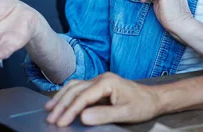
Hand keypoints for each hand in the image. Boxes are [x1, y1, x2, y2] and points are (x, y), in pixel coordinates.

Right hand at [45, 73, 160, 126]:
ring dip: (61, 97)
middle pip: (75, 89)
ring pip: (74, 86)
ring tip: (49, 109)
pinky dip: (68, 95)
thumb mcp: (125, 113)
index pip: (83, 97)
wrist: (153, 99)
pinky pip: (79, 88)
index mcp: (107, 82)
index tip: (60, 123)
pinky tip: (61, 102)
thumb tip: (83, 117)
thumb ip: (104, 115)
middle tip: (50, 119)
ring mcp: (99, 81)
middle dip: (61, 104)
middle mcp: (101, 78)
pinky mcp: (99, 86)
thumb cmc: (141, 105)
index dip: (70, 110)